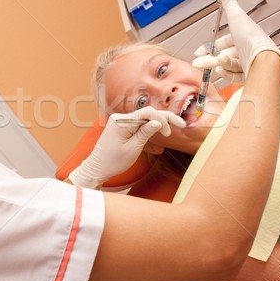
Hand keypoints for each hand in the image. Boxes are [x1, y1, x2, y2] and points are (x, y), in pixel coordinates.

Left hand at [68, 107, 185, 188]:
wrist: (97, 167)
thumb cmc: (113, 161)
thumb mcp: (132, 149)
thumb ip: (145, 133)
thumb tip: (158, 122)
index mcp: (122, 122)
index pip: (147, 113)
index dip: (162, 119)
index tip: (169, 133)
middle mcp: (121, 118)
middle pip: (148, 114)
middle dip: (164, 119)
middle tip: (181, 125)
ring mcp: (122, 121)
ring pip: (145, 118)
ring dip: (159, 123)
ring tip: (175, 127)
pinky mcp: (123, 126)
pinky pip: (139, 123)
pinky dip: (150, 127)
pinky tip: (162, 129)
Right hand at [192, 0, 279, 81]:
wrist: (262, 59)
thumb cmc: (250, 37)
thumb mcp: (236, 15)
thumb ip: (227, 1)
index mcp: (244, 36)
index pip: (224, 42)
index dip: (211, 46)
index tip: (199, 52)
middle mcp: (247, 50)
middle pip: (224, 55)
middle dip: (209, 59)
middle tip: (197, 62)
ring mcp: (249, 64)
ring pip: (228, 66)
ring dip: (218, 65)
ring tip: (212, 66)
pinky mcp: (250, 76)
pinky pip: (235, 76)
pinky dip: (227, 73)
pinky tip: (222, 70)